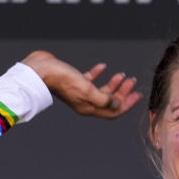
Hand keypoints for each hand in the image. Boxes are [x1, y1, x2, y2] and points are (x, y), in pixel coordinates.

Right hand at [22, 51, 141, 118]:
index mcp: (88, 108)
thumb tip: (118, 105)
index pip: (112, 112)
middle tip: (132, 82)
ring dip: (113, 84)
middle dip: (123, 93)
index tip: (137, 95)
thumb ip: (104, 99)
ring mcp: (79, 92)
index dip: (126, 105)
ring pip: (101, 91)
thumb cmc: (63, 80)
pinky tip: (103, 67)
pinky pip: (90, 79)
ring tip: (122, 75)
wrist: (41, 70)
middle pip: (109, 101)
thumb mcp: (88, 90)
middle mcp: (85, 102)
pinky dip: (98, 74)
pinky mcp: (73, 81)